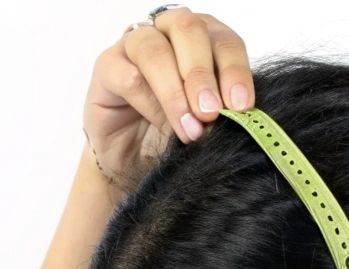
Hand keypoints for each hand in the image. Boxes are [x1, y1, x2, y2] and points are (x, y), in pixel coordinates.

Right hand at [83, 6, 253, 189]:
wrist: (131, 157)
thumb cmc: (171, 131)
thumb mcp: (203, 121)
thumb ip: (217, 110)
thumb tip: (233, 117)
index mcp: (203, 38)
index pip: (224, 41)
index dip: (235, 70)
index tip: (241, 105)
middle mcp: (169, 32)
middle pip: (189, 30)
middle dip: (203, 74)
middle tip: (211, 113)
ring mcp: (134, 45)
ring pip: (155, 50)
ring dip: (175, 91)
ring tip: (189, 128)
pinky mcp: (107, 66)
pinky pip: (128, 76)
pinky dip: (149, 103)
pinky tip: (162, 125)